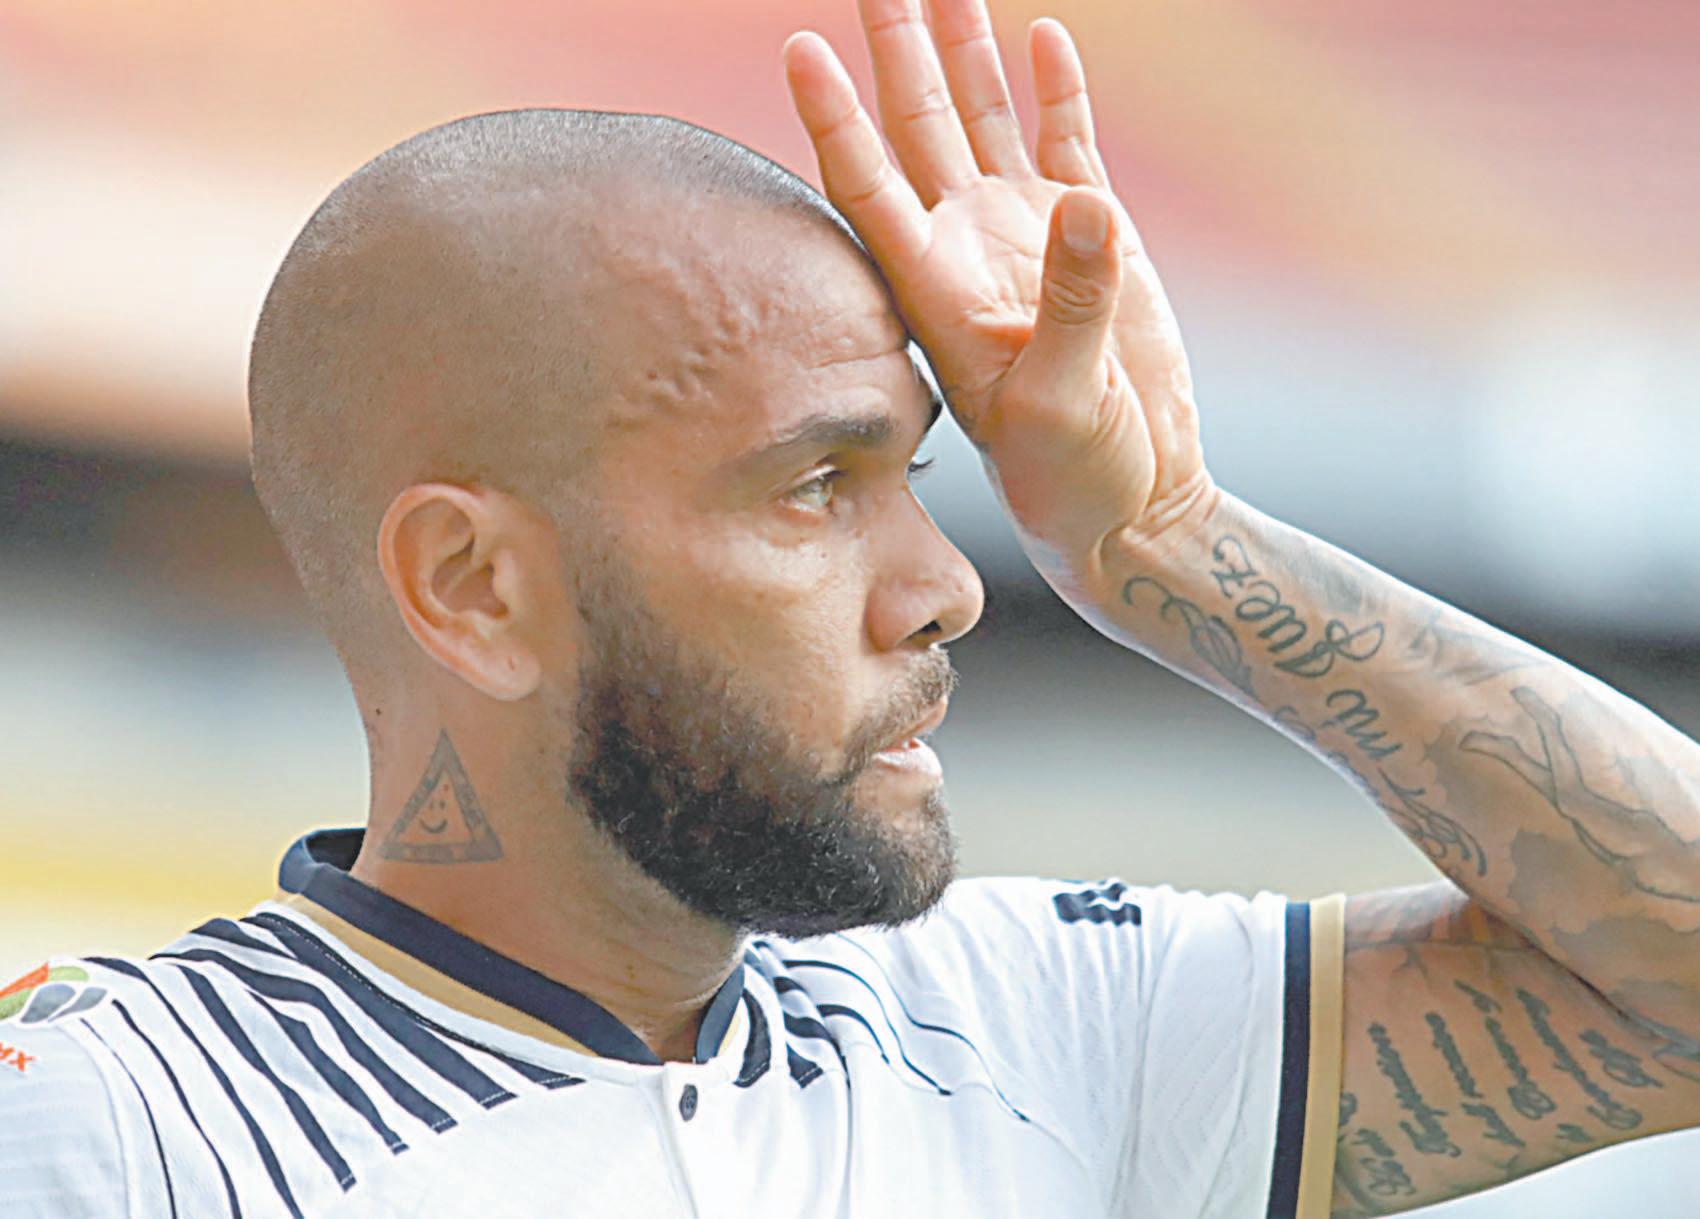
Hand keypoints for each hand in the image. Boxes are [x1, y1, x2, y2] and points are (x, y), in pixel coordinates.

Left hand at [784, 0, 1213, 592]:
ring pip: (981, 118)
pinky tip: (1043, 35)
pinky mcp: (1091, 234)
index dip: (833, 118)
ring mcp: (1024, 233)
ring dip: (964, 50)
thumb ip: (1072, 302)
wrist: (1133, 495)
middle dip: (895, 49)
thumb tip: (1081, 203)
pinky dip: (1055, 89)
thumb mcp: (1065, 400)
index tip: (799, 49)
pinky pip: (1063, 141)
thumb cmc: (1075, 474)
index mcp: (936, 289)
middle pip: (914, 126)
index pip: (868, 185)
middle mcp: (966, 248)